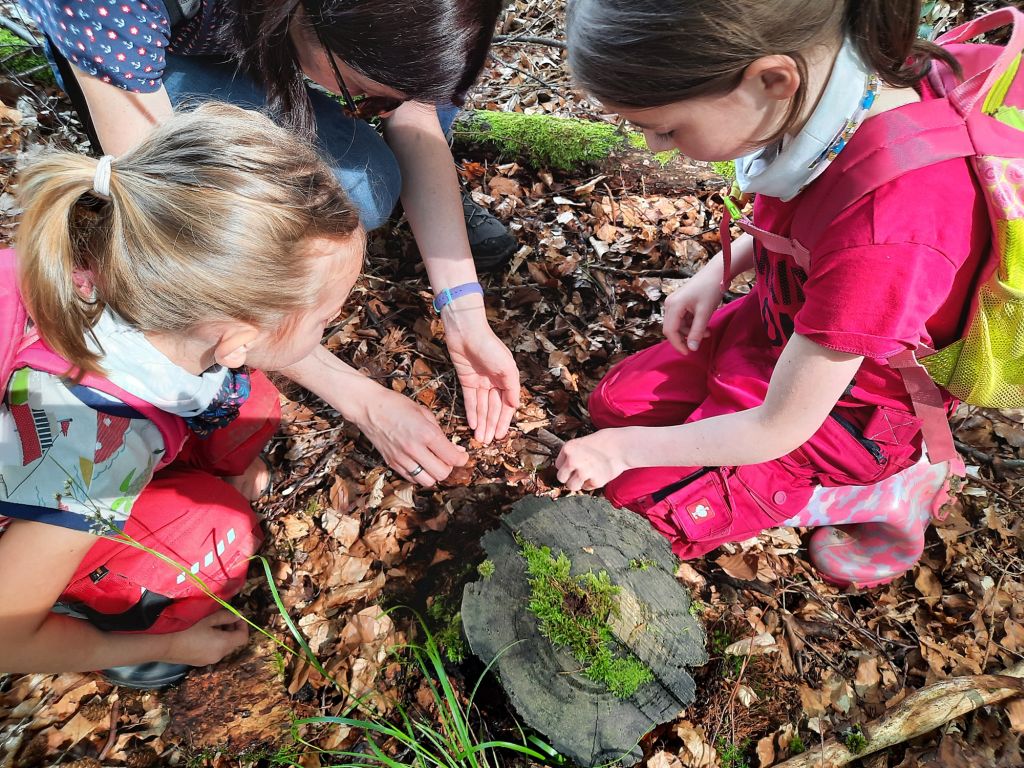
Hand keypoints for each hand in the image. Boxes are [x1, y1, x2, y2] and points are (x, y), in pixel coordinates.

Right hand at [165, 609, 248, 666]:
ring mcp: (209, 661)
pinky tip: (201, 635)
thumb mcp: (208, 619)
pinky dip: (214, 643)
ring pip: (223, 648)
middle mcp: (219, 656)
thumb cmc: (188, 629)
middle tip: (223, 618)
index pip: (243, 637)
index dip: (243, 625)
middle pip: (234, 643)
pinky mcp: (199, 662)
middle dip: (232, 630)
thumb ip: (225, 617)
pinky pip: (213, 652)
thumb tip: (237, 616)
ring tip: (211, 625)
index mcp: (224, 644)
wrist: (164, 645)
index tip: (236, 616)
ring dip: (222, 636)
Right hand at [354, 386, 468, 485]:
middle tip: (447, 458)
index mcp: (426, 434)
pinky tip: (420, 463)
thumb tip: (454, 449)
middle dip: (449, 467)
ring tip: (433, 462)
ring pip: (428, 481)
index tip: (462, 456)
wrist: (369, 407)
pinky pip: (412, 479)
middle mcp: (414, 449)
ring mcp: (402, 459)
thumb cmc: (397, 405)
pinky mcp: (392, 463)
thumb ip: (440, 433)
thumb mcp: (425, 413)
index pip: (452, 458)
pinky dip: (420, 474)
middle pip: (442, 474)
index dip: (462, 459)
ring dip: (434, 473)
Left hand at [443, 312, 519, 443]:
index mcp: (507, 379)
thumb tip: (515, 405)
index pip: (506, 405)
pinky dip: (471, 412)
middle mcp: (494, 382)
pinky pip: (469, 400)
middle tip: (487, 442)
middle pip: (493, 409)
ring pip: (481, 407)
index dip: (503, 421)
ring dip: (481, 422)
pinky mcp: (466, 381)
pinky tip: (472, 425)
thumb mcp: (507, 367)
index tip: (500, 435)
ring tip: (479, 438)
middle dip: (490, 425)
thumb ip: (512, 388)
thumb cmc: (490, 346)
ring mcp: (480, 382)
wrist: (467, 332)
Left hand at [556, 428, 633, 491]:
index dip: (566, 466)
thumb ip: (572, 455)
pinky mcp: (595, 481)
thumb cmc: (604, 442)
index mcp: (568, 448)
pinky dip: (592, 483)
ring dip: (578, 483)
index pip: (557, 465)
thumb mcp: (582, 443)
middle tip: (577, 474)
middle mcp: (572, 461)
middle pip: (561, 478)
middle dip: (568, 477)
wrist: (622, 446)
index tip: (574, 465)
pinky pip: (587, 487)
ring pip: (571, 486)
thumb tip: (565, 468)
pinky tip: (599, 473)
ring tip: (586, 476)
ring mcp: (583, 472)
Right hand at [663, 257, 724, 354]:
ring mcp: (675, 302)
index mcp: (673, 306)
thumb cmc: (710, 289)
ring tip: (707, 333)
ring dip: (691, 331)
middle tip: (699, 343)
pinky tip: (704, 326)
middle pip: (672, 328)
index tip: (688, 353)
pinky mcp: (681, 302)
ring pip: (678, 325)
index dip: (678, 344)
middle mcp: (670, 304)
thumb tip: (692, 348)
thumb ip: (697, 331)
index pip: (670, 331)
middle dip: (685, 337)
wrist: (716, 272)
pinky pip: (683, 319)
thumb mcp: (705, 313)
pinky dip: (692, 324)